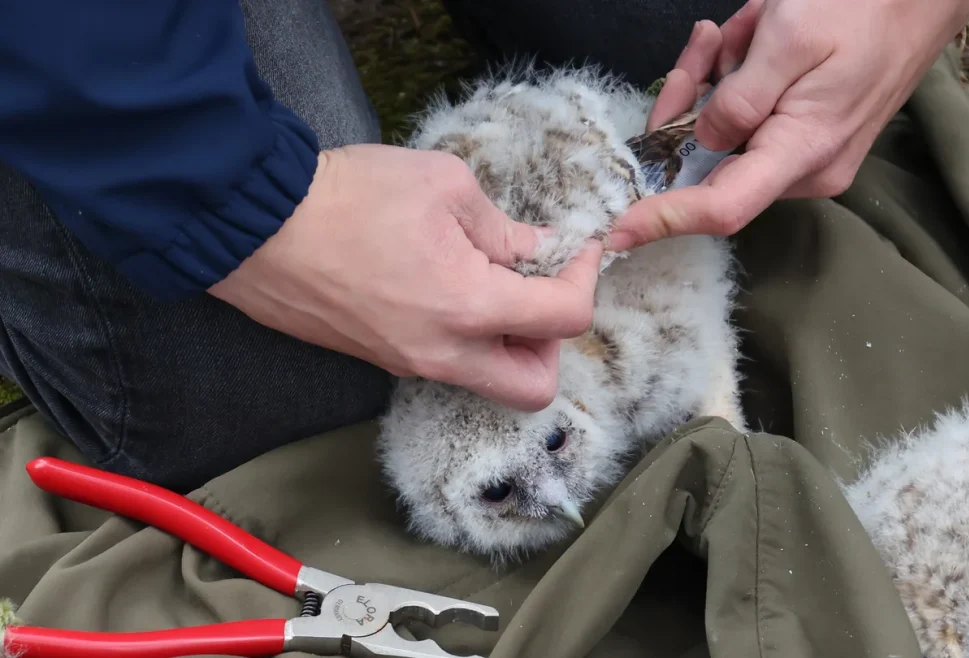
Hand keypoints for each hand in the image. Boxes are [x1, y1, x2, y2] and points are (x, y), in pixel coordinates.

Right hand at [208, 144, 601, 410]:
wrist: (257, 224)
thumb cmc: (348, 197)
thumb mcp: (444, 186)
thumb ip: (503, 228)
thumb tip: (536, 250)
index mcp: (469, 309)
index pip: (566, 320)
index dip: (585, 279)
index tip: (578, 248)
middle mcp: (444, 354)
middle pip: (534, 388)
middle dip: (552, 343)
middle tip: (539, 290)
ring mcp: (409, 364)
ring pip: (488, 379)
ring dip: (509, 341)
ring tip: (492, 281)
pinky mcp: (383, 359)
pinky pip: (447, 364)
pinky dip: (467, 336)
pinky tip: (450, 285)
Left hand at [608, 0, 968, 250]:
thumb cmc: (862, 7)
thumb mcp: (789, 39)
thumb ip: (737, 98)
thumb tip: (700, 143)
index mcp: (803, 152)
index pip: (722, 208)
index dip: (664, 220)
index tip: (617, 231)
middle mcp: (804, 169)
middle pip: (711, 160)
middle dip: (690, 103)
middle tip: (703, 44)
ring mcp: (805, 155)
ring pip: (725, 133)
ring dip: (719, 78)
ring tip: (752, 25)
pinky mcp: (804, 135)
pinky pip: (748, 118)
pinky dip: (739, 78)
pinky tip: (757, 34)